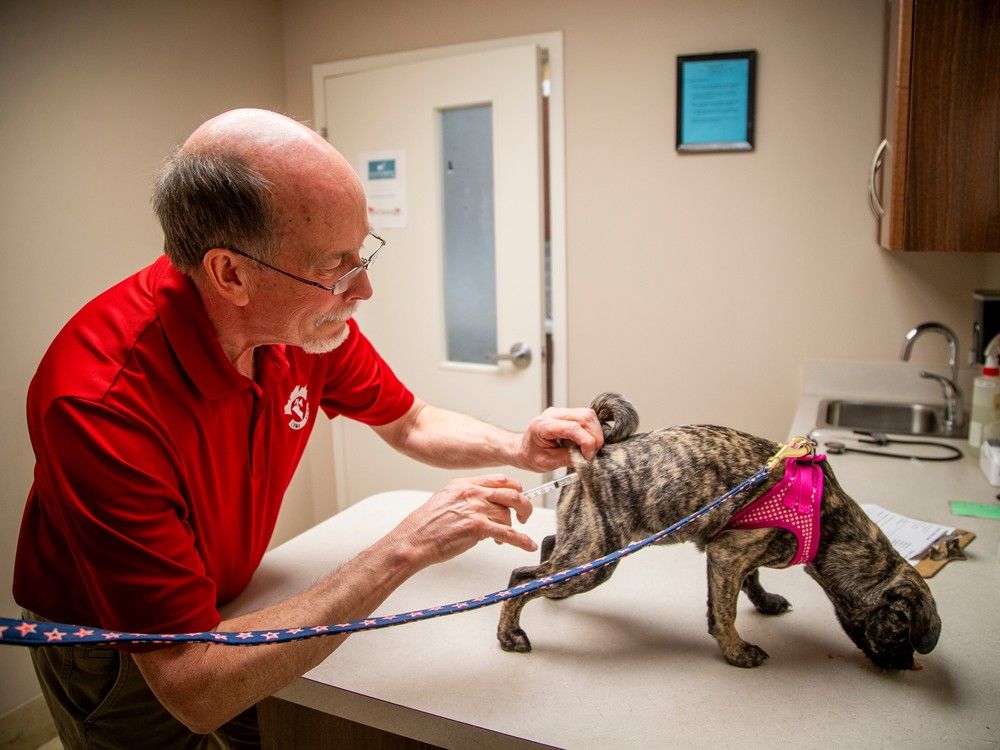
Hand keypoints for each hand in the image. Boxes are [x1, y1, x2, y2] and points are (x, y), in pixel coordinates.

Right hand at [393, 474, 535, 566]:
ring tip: (501, 538)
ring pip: (507, 515)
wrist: (414, 540)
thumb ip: (468, 498)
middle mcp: (472, 493)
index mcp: (465, 484)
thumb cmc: (426, 524)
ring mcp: (475, 509)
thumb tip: (487, 506)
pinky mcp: (477, 527)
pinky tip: (526, 545)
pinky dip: (521, 540)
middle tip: (524, 516)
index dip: (515, 488)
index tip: (520, 496)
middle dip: (524, 506)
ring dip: (510, 528)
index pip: (500, 480)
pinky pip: (507, 533)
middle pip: (511, 494)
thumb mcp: (446, 499)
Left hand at [516, 407, 603, 470]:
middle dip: (594, 438)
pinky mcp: (567, 414)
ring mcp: (560, 412)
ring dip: (595, 433)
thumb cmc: (530, 455)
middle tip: (591, 454)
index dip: (586, 442)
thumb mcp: (546, 462)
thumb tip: (585, 459)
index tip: (588, 457)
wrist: (522, 449)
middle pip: (584, 417)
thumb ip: (566, 459)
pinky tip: (586, 441)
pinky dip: (591, 430)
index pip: (573, 428)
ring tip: (589, 449)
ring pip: (588, 415)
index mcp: (543, 425)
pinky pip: (586, 417)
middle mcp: (553, 414)